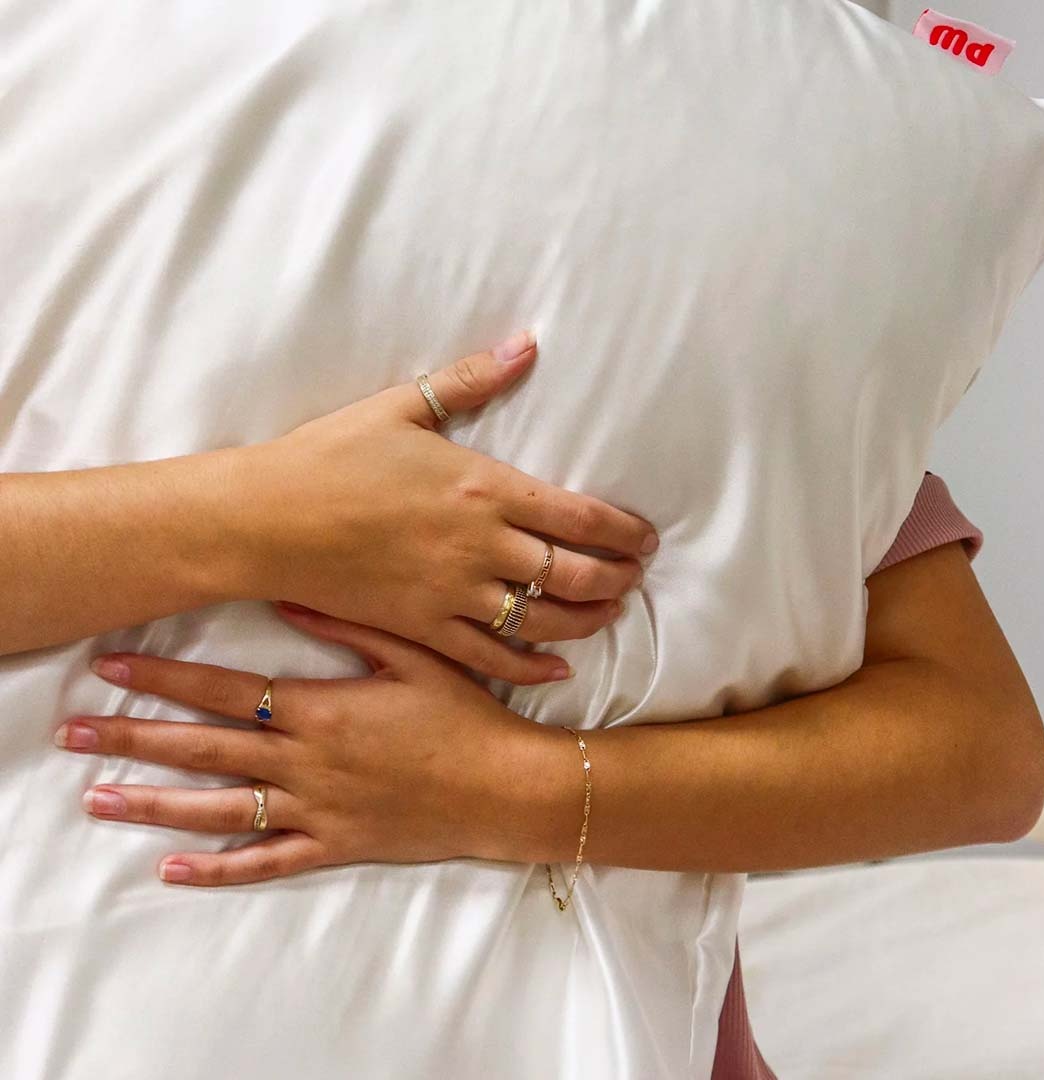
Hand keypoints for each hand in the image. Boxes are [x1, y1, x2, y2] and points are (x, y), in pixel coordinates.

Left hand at [54, 604, 571, 885]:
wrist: (505, 786)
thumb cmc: (464, 713)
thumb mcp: (415, 654)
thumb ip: (348, 624)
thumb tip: (285, 593)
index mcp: (320, 709)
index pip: (225, 690)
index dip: (165, 675)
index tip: (111, 665)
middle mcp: (305, 761)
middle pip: (204, 748)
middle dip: (133, 737)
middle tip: (74, 733)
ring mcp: (315, 809)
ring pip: (218, 808)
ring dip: (153, 803)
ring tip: (98, 799)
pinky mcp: (333, 846)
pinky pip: (265, 861)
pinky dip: (217, 868)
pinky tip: (172, 869)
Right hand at [229, 331, 656, 684]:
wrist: (265, 519)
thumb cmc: (330, 457)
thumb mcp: (402, 407)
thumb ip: (472, 379)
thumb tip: (527, 344)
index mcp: (483, 487)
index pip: (581, 517)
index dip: (625, 532)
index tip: (645, 537)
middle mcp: (480, 546)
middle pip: (574, 574)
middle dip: (617, 578)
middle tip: (635, 575)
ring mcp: (453, 593)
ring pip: (543, 620)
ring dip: (587, 620)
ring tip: (609, 612)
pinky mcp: (423, 627)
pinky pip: (490, 657)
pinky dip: (530, 665)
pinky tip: (557, 666)